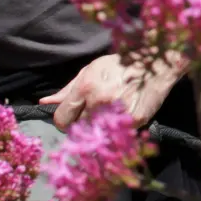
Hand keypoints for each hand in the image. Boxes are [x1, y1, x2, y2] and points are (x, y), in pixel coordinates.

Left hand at [40, 54, 184, 129]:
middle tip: (93, 114)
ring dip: (99, 129)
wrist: (155, 64)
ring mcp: (117, 113)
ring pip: (96, 135)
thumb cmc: (120, 65)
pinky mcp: (133, 122)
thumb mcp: (90, 70)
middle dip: (82, 125)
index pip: (61, 119)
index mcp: (85, 88)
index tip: (70, 119)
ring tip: (108, 115)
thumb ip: (67, 90)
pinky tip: (122, 117)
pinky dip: (117, 131)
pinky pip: (116, 136)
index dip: (64, 121)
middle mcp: (99, 101)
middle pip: (78, 129)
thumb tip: (45, 103)